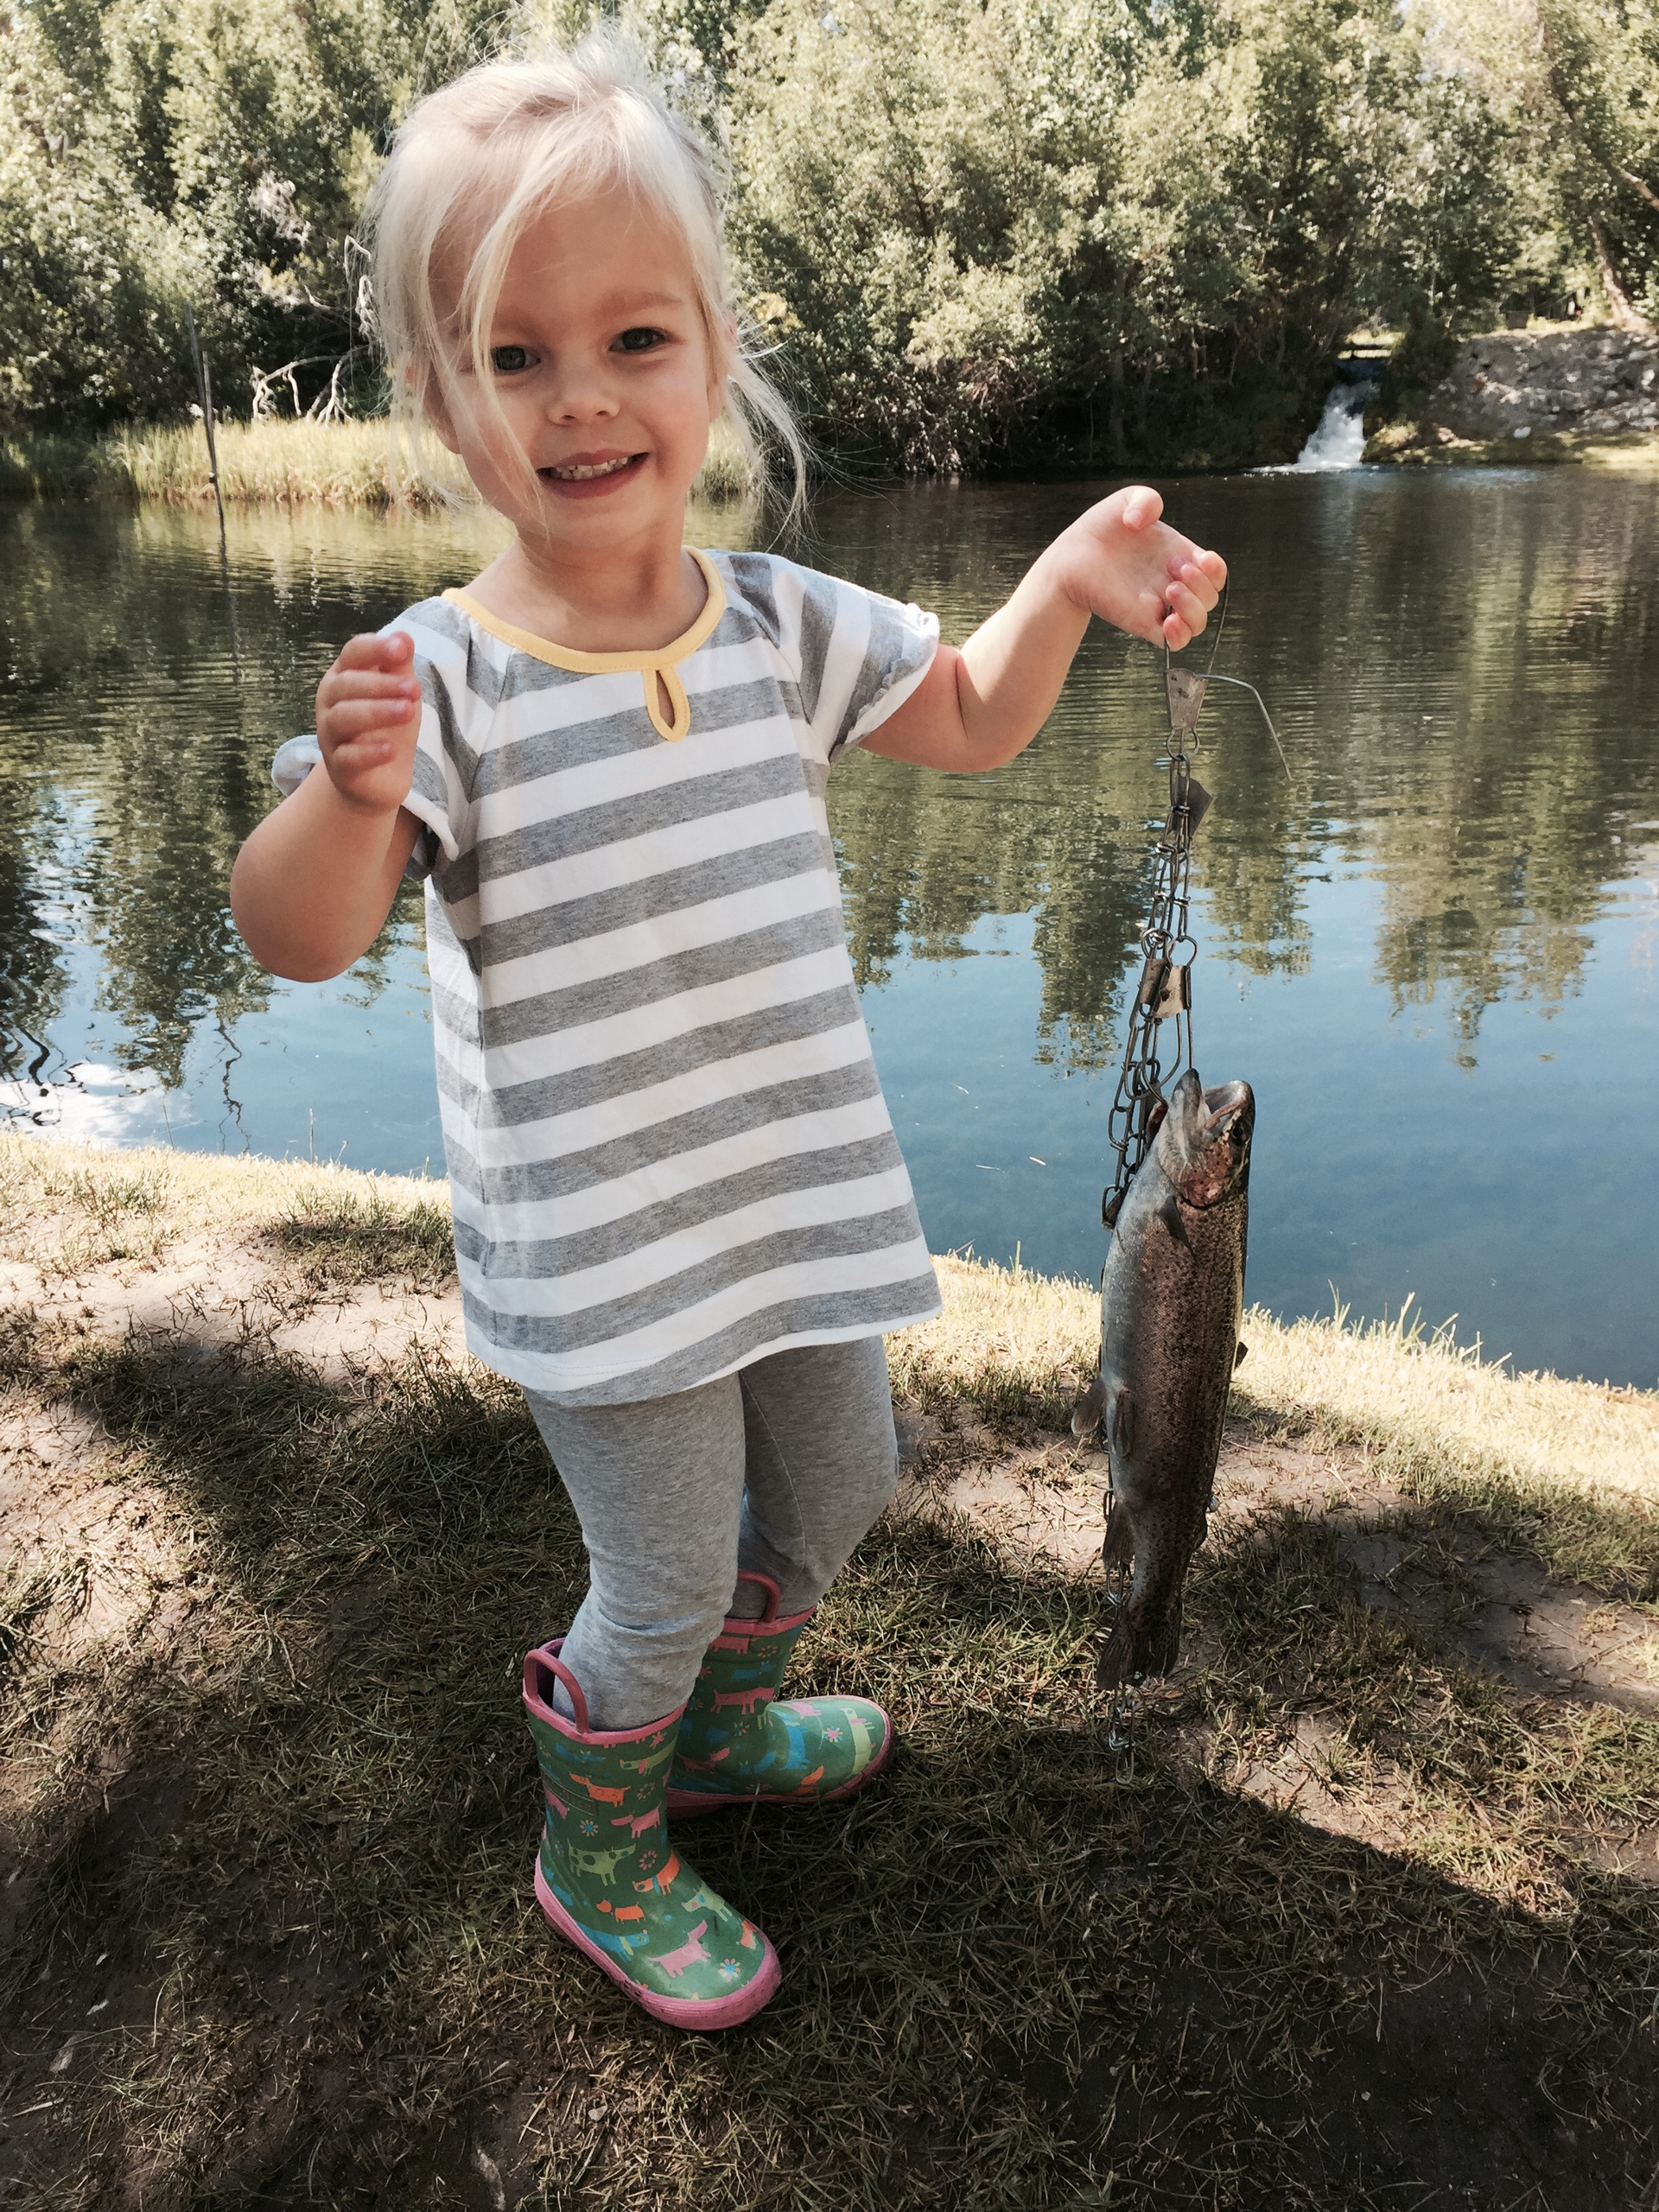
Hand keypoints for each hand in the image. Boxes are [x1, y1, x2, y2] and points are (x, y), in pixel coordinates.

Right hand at [315, 631, 422, 815]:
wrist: (379, 778)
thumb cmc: (387, 725)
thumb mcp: (399, 692)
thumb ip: (399, 665)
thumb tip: (403, 637)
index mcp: (344, 676)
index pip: (353, 653)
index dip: (375, 649)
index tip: (401, 649)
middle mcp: (330, 702)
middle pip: (347, 685)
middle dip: (381, 684)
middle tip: (414, 689)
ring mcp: (331, 735)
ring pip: (344, 717)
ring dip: (377, 712)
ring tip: (408, 711)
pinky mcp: (339, 767)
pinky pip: (348, 757)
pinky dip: (369, 753)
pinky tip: (390, 750)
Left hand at [1043, 486, 1225, 649]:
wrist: (1071, 555)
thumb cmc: (1101, 530)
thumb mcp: (1127, 499)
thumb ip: (1146, 499)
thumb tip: (1144, 522)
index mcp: (1179, 557)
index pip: (1215, 573)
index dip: (1216, 570)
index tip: (1202, 558)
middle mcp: (1173, 583)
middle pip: (1210, 598)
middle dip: (1200, 582)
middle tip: (1171, 565)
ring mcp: (1159, 606)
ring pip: (1198, 623)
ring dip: (1194, 608)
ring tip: (1170, 589)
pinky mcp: (1141, 623)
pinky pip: (1173, 643)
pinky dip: (1179, 635)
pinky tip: (1168, 621)